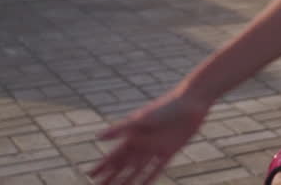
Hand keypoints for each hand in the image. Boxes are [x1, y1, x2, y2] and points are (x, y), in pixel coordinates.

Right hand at [89, 89, 210, 184]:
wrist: (191, 102)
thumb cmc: (166, 107)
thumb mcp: (142, 119)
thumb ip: (121, 129)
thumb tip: (98, 137)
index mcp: (133, 135)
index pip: (114, 155)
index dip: (103, 166)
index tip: (90, 175)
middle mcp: (142, 143)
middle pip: (124, 165)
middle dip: (111, 177)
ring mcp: (155, 148)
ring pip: (138, 169)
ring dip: (127, 180)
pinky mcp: (169, 151)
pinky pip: (157, 168)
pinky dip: (149, 179)